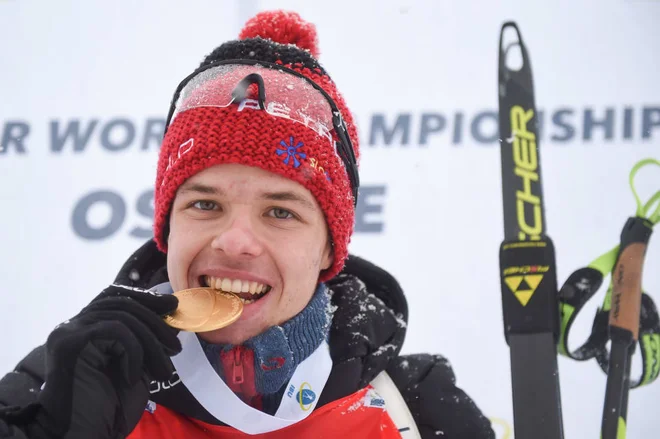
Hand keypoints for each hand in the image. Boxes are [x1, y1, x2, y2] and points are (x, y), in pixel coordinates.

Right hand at [30, 284, 181, 438]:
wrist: (78, 436)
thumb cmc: (106, 408)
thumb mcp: (134, 367)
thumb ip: (145, 341)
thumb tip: (171, 316)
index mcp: (86, 328)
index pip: (116, 296)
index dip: (146, 298)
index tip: (172, 306)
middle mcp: (73, 325)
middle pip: (121, 302)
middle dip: (155, 321)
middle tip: (176, 347)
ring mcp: (67, 331)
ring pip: (121, 315)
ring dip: (150, 343)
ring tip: (162, 371)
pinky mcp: (66, 343)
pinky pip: (114, 329)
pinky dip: (133, 351)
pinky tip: (133, 377)